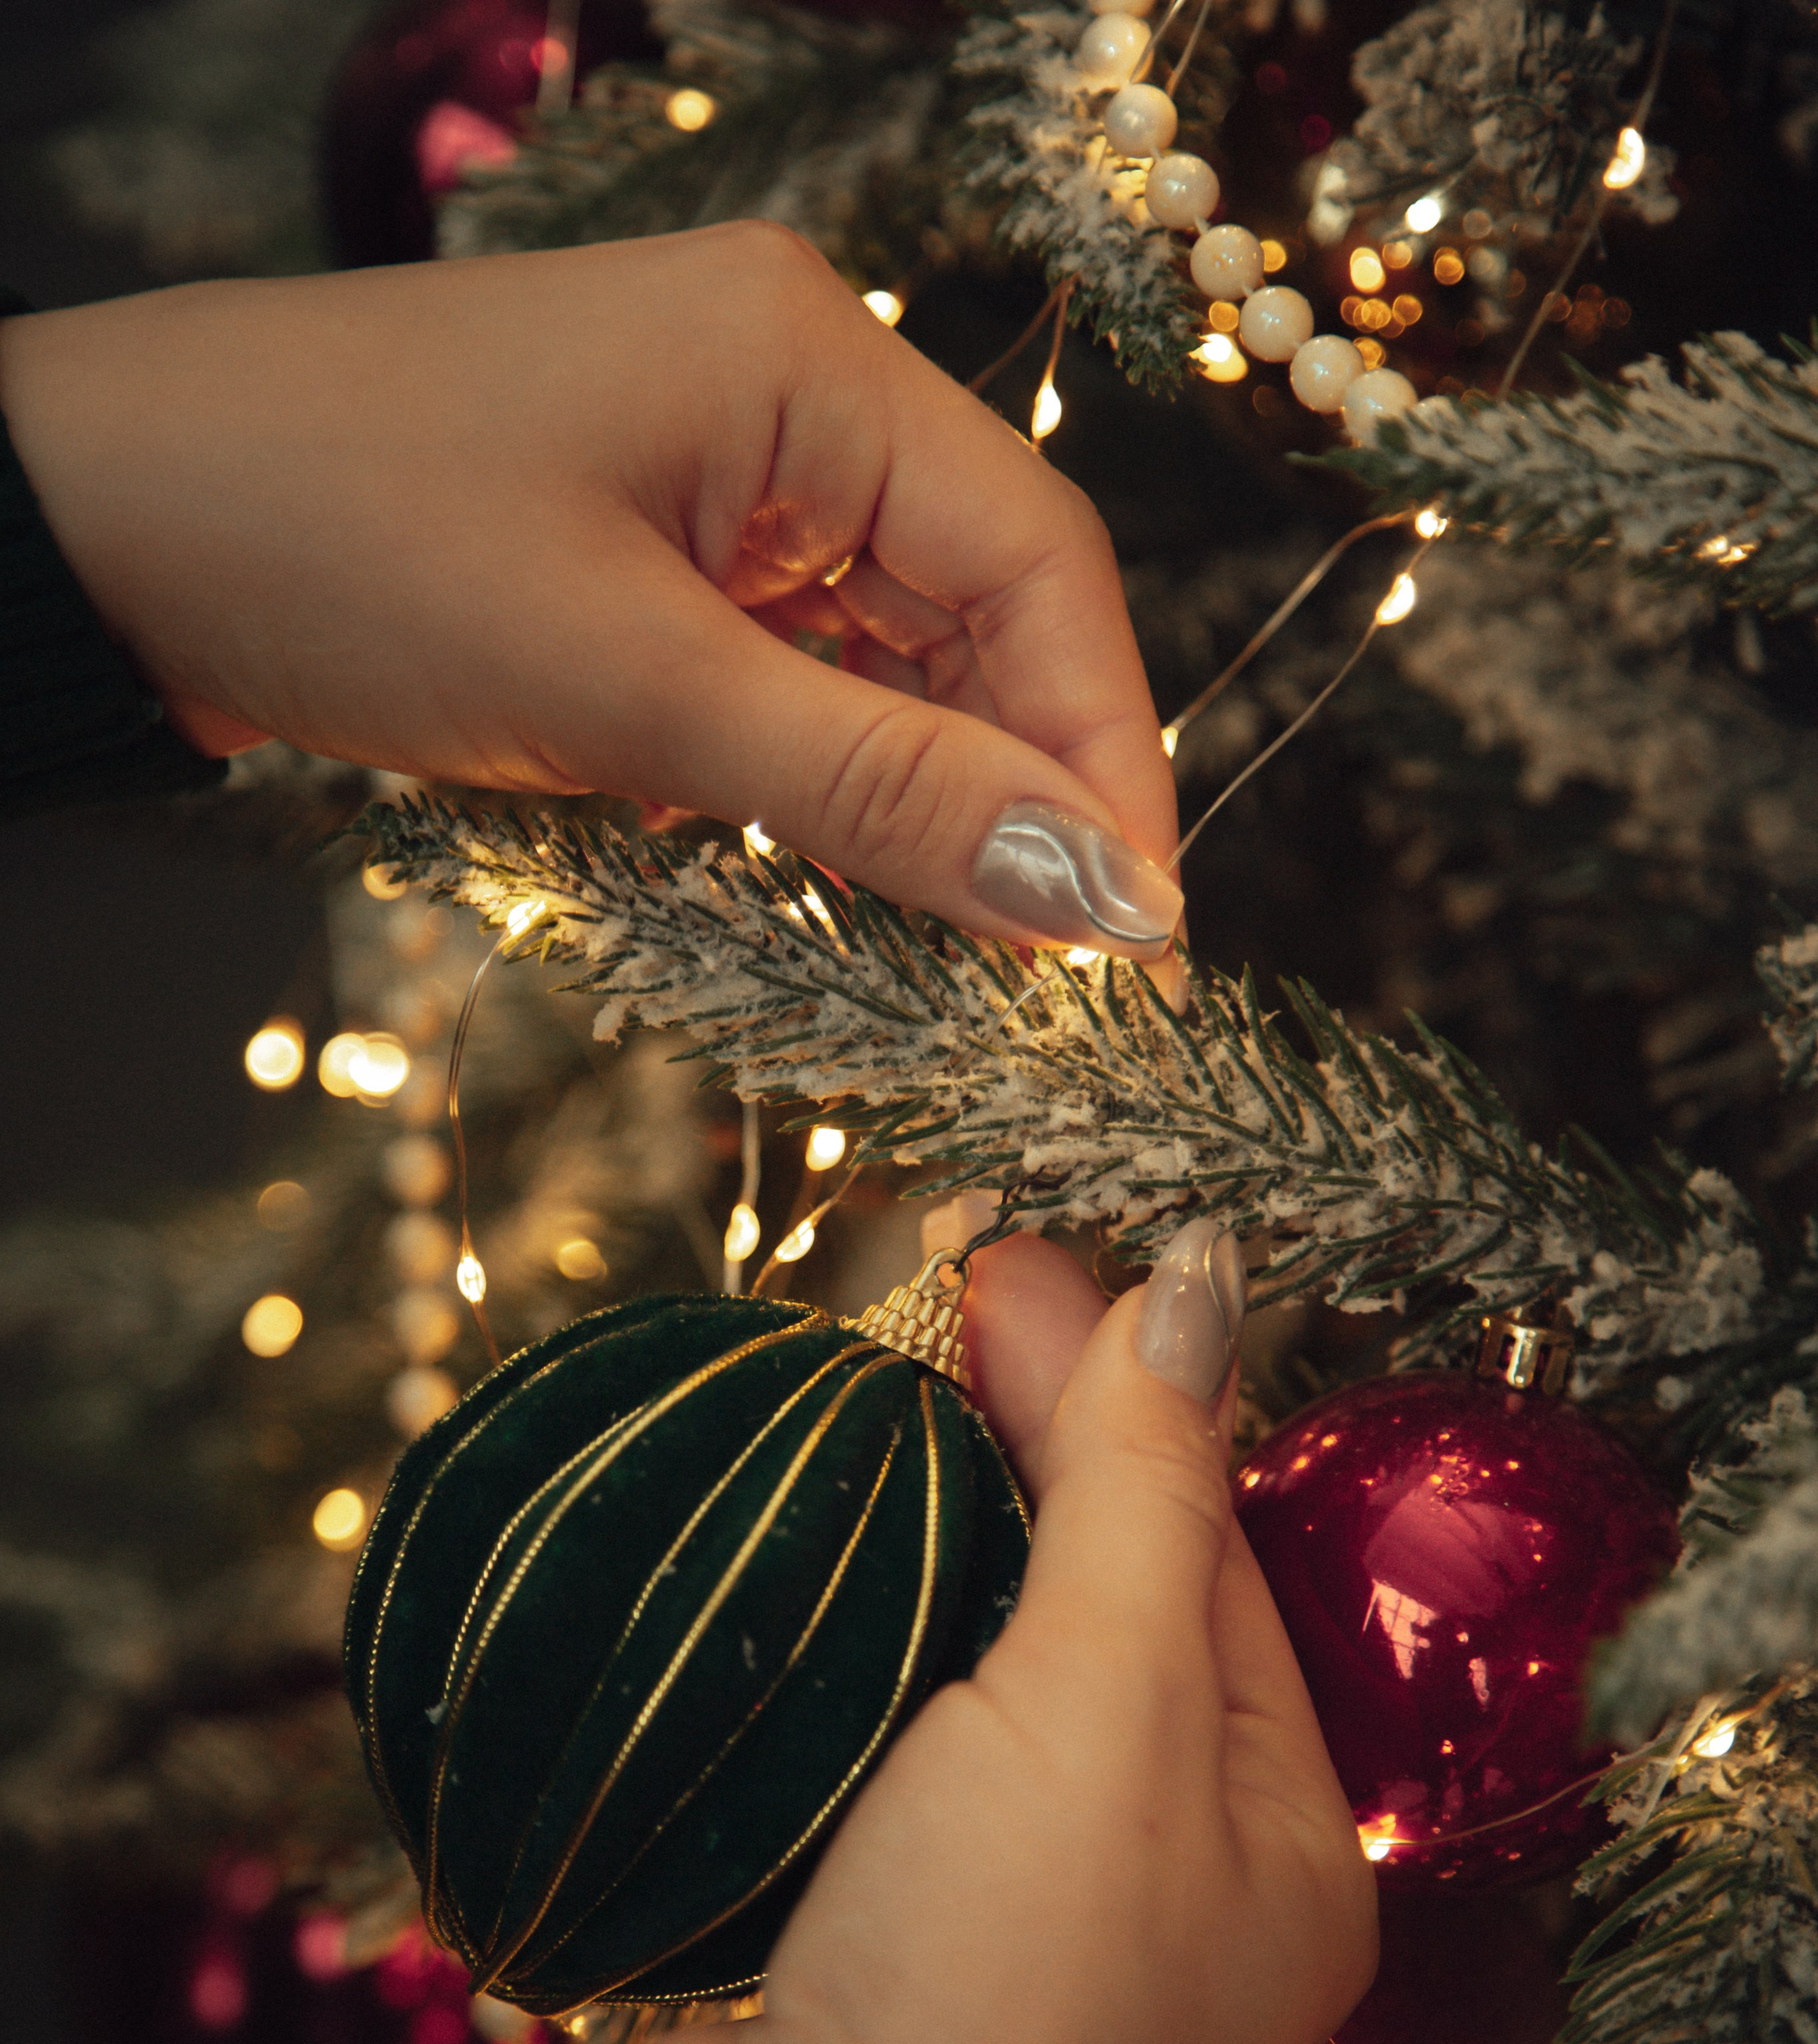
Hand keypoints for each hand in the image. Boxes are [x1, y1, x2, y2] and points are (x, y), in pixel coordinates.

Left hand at [0, 229, 1181, 965]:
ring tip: (971, 966)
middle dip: (1025, 797)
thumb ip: (879, 787)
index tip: (1141, 938)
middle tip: (1063, 984)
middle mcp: (788, 395)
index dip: (1108, 758)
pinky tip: (852, 889)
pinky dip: (827, 787)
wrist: (105, 521)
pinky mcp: (654, 556)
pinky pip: (795, 680)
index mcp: (807, 355)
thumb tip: (1099, 898)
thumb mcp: (632, 689)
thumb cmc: (345, 542)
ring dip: (929, 805)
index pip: (1039, 566)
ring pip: (892, 660)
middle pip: (982, 615)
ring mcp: (718, 476)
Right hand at [540, 1228, 1375, 2043]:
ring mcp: (989, 1919)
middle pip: (1086, 1605)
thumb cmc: (1002, 1987)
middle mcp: (1152, 1884)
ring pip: (955, 1676)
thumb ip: (1143, 1490)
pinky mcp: (847, 1936)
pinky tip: (762, 1551)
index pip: (1207, 1558)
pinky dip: (808, 1651)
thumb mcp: (1114, 1708)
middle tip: (921, 1288)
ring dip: (898, 1542)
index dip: (1118, 1398)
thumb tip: (1201, 1273)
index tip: (1004, 1258)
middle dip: (1011, 1452)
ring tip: (839, 1385)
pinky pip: (845, 1751)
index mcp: (1275, 1842)